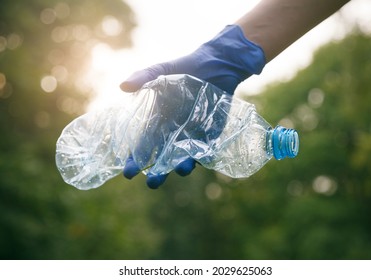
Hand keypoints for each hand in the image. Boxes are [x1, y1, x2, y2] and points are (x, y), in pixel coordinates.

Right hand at [120, 25, 265, 188]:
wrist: (215, 64)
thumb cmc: (183, 68)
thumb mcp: (161, 70)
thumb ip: (143, 78)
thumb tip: (122, 86)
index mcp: (158, 121)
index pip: (144, 145)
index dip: (135, 160)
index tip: (129, 173)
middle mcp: (174, 132)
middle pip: (163, 157)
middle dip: (158, 172)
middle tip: (152, 183)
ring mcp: (193, 135)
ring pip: (185, 156)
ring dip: (182, 165)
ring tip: (181, 169)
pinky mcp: (212, 133)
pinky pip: (207, 149)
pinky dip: (204, 156)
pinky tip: (201, 160)